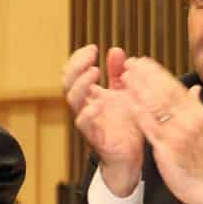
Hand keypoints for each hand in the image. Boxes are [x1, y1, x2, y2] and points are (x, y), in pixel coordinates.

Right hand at [63, 44, 144, 194]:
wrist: (134, 155)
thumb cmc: (127, 125)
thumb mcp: (125, 93)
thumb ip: (118, 73)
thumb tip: (115, 50)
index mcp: (91, 95)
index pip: (74, 72)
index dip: (79, 58)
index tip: (93, 48)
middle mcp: (85, 106)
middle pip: (68, 82)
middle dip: (76, 66)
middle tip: (90, 56)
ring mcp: (88, 121)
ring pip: (73, 100)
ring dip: (81, 84)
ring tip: (94, 72)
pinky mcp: (95, 136)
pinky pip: (83, 123)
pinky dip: (88, 112)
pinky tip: (98, 103)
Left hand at [114, 57, 202, 203]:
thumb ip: (197, 108)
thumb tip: (195, 89)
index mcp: (198, 113)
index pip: (175, 87)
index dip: (157, 73)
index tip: (143, 62)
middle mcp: (190, 119)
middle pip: (164, 91)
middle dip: (145, 75)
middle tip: (129, 62)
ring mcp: (180, 133)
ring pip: (157, 105)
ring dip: (139, 88)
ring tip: (124, 76)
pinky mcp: (170, 149)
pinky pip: (151, 127)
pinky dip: (139, 113)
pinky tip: (127, 103)